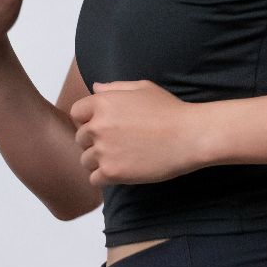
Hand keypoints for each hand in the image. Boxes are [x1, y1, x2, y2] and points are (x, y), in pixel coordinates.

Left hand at [68, 79, 208, 185]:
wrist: (190, 136)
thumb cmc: (170, 110)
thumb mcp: (143, 88)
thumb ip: (115, 88)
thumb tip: (95, 88)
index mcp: (102, 103)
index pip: (76, 113)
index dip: (87, 120)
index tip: (103, 127)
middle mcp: (98, 126)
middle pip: (81, 139)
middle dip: (95, 142)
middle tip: (118, 144)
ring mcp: (103, 150)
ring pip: (86, 160)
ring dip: (99, 161)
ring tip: (121, 158)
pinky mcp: (112, 172)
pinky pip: (94, 179)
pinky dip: (104, 178)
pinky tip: (122, 171)